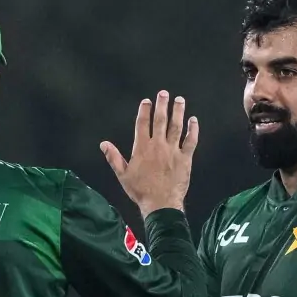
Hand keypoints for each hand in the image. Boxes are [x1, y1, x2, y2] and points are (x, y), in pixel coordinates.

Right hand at [99, 92, 198, 216]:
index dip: (144, 110)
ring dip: (178, 112)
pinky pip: (191, 140)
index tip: (147, 101)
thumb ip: (113, 157)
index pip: (142, 124)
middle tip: (164, 93)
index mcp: (142, 148)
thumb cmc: (140, 191)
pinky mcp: (185, 158)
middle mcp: (158, 145)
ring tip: (179, 100)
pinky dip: (193, 129)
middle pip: (160, 120)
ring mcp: (173, 151)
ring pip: (176, 126)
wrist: (161, 203)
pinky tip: (193, 120)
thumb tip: (103, 144)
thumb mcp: (122, 175)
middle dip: (162, 105)